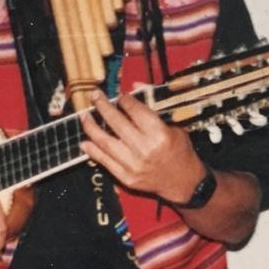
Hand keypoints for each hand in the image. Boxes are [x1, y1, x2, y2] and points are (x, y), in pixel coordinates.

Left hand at [79, 90, 204, 203]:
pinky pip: (105, 162)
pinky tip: (85, 142)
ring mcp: (133, 165)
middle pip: (116, 122)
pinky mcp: (127, 177)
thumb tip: (134, 86)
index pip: (134, 110)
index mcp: (159, 134)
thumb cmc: (180, 151)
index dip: (124, 100)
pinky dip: (93, 151)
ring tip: (84, 116)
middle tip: (94, 96)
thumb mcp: (175, 125)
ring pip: (105, 142)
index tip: (120, 97)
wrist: (184, 182)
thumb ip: (153, 106)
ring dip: (91, 127)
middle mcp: (145, 149)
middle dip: (102, 106)